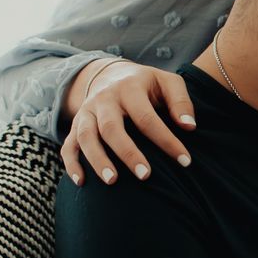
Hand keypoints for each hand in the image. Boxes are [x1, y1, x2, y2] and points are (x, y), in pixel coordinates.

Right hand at [62, 59, 195, 186]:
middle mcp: (104, 99)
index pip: (147, 118)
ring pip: (85, 136)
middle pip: (111, 127)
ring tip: (112, 182)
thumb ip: (181, 102)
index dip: (166, 140)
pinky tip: (82, 182)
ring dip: (97, 160)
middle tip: (145, 176)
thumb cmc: (147, 85)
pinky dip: (71, 163)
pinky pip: (68, 145)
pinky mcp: (75, 124)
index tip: (185, 161)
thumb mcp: (168, 83)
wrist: (111, 75)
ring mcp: (86, 112)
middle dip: (127, 153)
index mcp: (129, 88)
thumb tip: (189, 127)